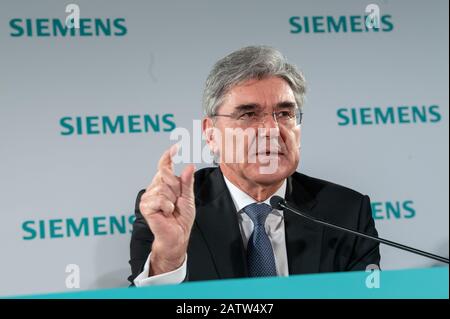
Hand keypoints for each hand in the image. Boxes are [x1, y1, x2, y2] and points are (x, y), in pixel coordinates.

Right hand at [139, 144, 195, 274]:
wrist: (177, 235)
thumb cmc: (181, 218)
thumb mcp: (188, 196)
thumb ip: (187, 181)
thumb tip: (189, 165)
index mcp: (164, 183)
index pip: (164, 166)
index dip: (168, 156)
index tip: (176, 147)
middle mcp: (155, 187)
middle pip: (166, 175)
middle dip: (176, 188)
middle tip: (176, 201)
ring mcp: (149, 196)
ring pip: (164, 188)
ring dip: (172, 200)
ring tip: (170, 209)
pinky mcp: (145, 206)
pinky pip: (159, 199)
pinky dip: (166, 207)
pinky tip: (165, 213)